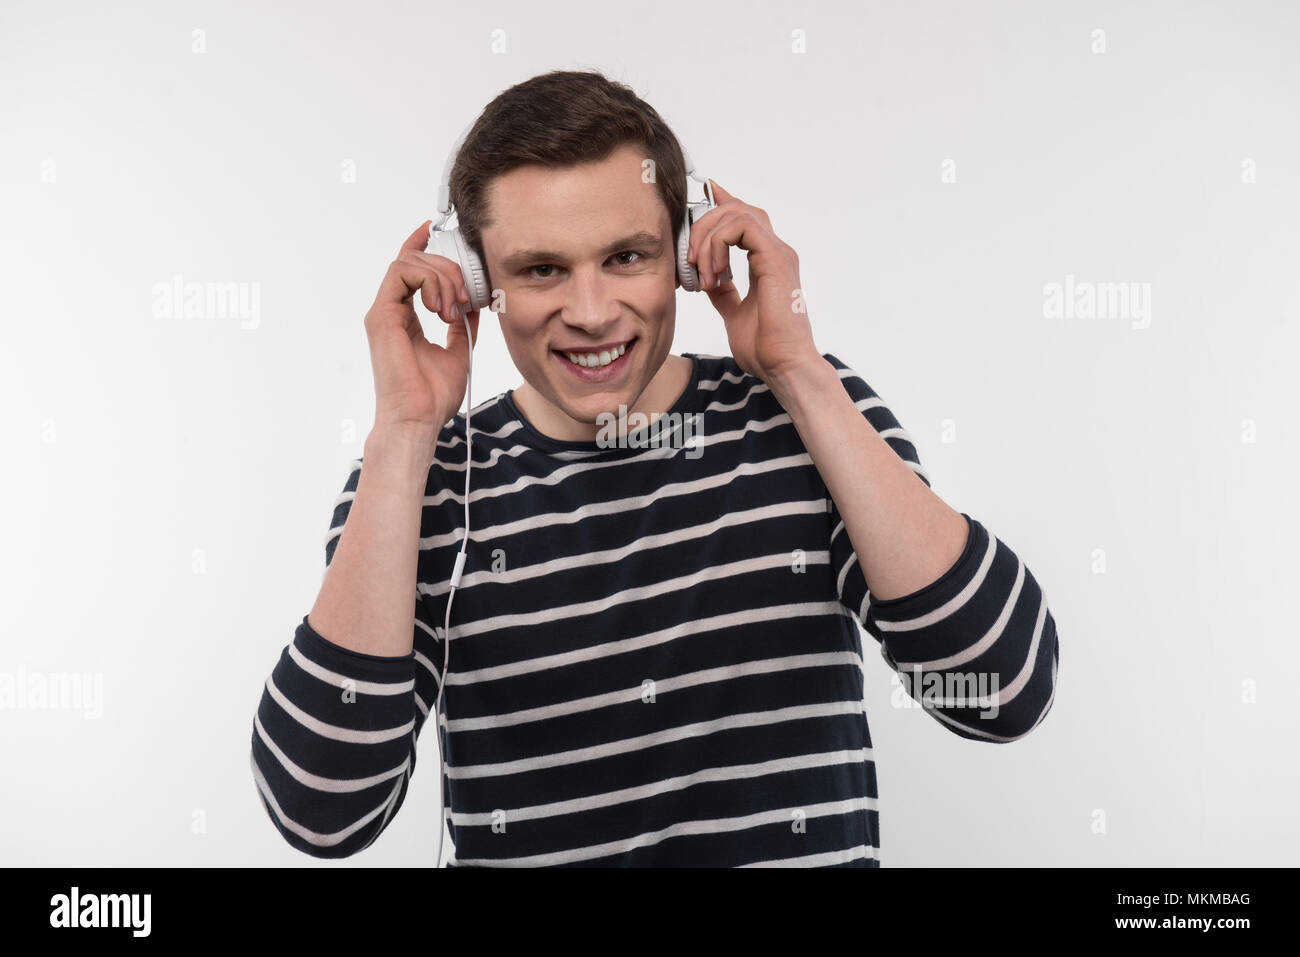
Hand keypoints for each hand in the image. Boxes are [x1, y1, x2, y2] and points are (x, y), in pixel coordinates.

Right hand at [364, 221, 480, 440]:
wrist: (419, 419)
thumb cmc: (433, 396)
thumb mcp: (459, 351)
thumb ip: (463, 324)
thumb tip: (473, 301)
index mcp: (405, 318)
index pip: (409, 269)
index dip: (420, 244)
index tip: (433, 228)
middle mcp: (391, 311)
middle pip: (414, 260)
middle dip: (447, 268)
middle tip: (465, 296)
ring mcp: (384, 312)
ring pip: (408, 262)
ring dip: (441, 276)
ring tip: (454, 308)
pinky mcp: (381, 315)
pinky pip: (402, 273)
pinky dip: (429, 281)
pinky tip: (443, 308)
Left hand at [686, 182, 819, 382]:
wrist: (784, 366)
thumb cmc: (765, 348)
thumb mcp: (733, 313)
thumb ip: (723, 293)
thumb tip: (708, 280)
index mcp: (768, 260)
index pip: (743, 217)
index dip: (720, 202)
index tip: (696, 203)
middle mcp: (775, 251)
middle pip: (736, 208)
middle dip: (703, 225)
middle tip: (689, 259)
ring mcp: (777, 252)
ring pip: (737, 212)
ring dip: (708, 237)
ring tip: (700, 272)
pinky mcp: (774, 258)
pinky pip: (741, 227)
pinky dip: (718, 244)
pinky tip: (712, 273)